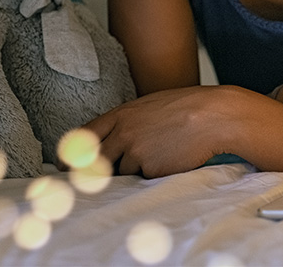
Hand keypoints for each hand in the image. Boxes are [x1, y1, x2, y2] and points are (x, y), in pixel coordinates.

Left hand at [82, 85, 235, 177]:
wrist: (216, 116)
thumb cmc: (189, 107)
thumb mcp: (152, 105)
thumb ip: (129, 121)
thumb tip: (113, 140)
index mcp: (122, 114)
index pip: (85, 136)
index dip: (74, 153)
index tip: (66, 165)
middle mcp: (123, 133)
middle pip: (96, 159)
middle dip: (98, 168)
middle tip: (105, 172)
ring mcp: (135, 152)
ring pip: (123, 171)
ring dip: (136, 168)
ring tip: (161, 151)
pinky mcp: (150, 169)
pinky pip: (144, 178)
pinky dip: (154, 173)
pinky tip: (171, 158)